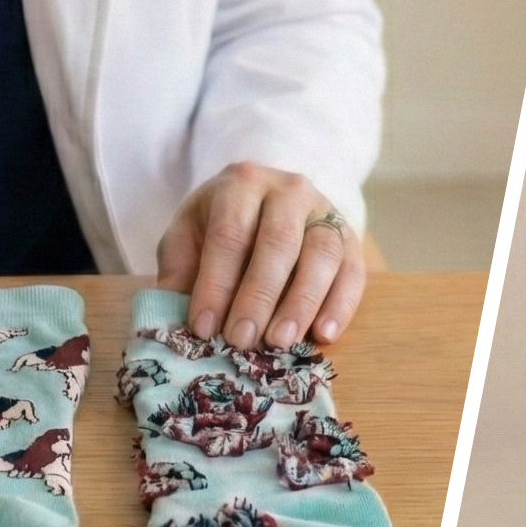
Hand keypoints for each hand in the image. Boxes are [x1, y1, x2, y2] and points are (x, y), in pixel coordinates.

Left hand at [156, 162, 364, 348]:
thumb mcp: (189, 234)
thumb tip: (172, 317)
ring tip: (280, 342)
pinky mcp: (349, 236)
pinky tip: (324, 334)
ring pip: (321, 254)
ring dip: (302, 302)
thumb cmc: (220, 224)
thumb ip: (180, 270)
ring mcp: (324, 210)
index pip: (230, 233)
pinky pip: (352, 270)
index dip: (216, 282)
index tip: (204, 327)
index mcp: (241, 184)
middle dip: (259, 295)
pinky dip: (340, 304)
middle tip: (242, 340)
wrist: (266, 200)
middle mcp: (288, 190)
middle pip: (278, 242)